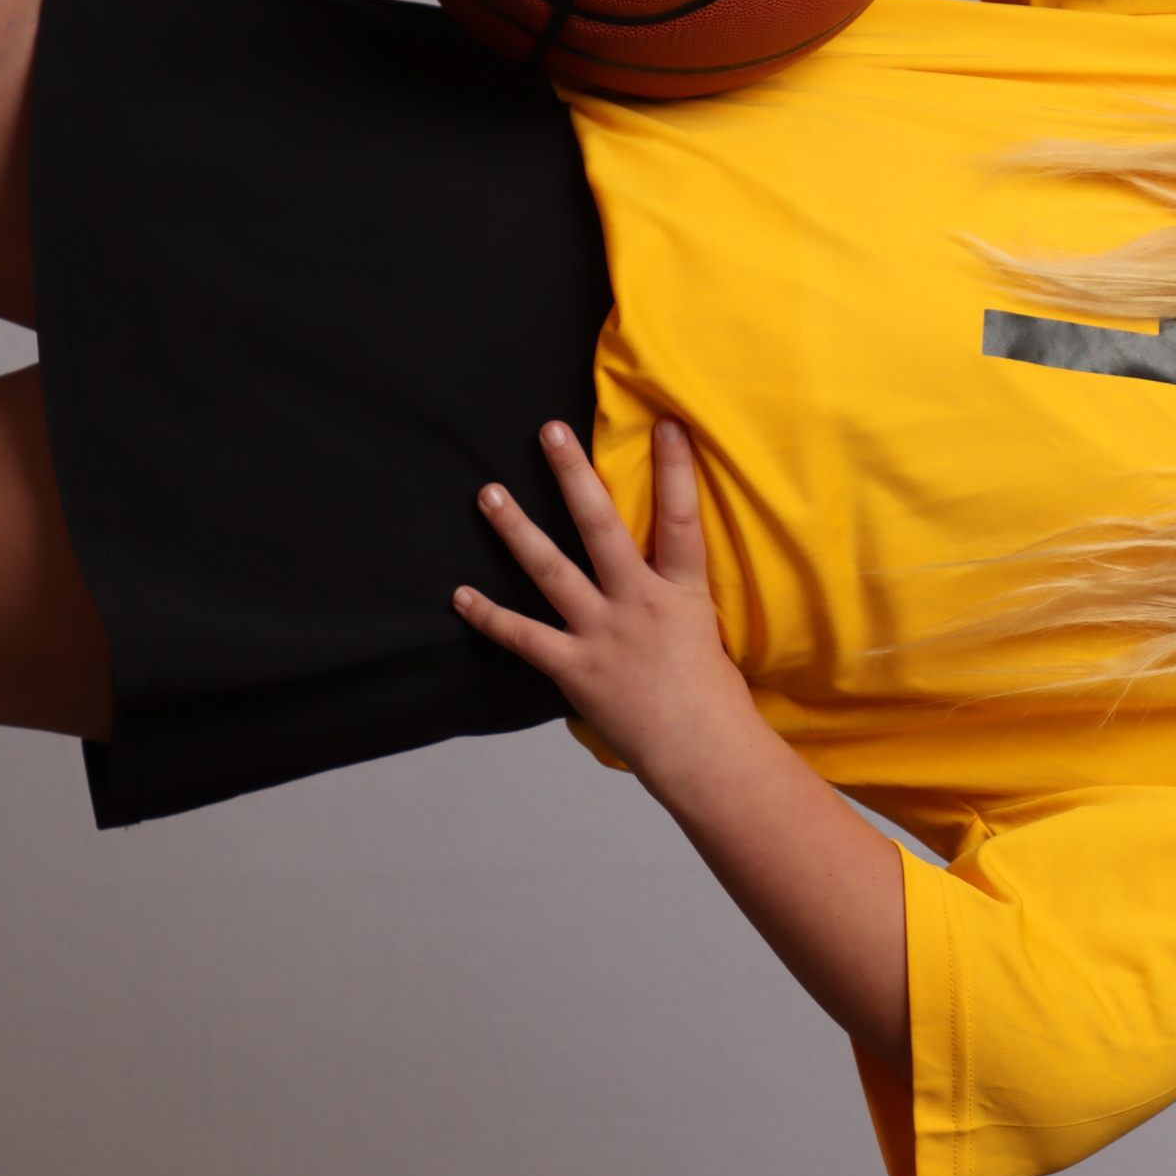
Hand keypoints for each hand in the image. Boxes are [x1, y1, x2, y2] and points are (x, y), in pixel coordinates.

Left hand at [453, 418, 753, 770]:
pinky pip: (523, 636)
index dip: (674, 468)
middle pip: (601, 525)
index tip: (665, 424)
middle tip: (549, 433)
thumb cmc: (714, 701)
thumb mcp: (708, 634)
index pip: (680, 517)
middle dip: (574, 475)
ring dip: (517, 529)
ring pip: (551, 569)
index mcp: (681, 591)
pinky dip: (489, 617)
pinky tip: (461, 595)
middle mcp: (638, 602)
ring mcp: (603, 633)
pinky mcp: (575, 667)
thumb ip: (678, 601)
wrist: (703, 751)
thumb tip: (665, 580)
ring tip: (490, 494)